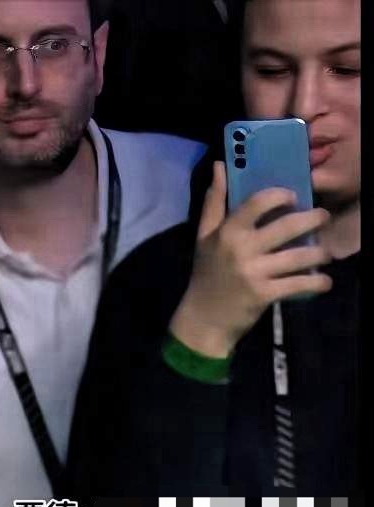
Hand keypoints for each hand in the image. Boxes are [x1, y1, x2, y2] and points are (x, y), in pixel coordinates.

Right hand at [169, 162, 332, 356]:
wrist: (203, 318)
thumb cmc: (206, 273)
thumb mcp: (204, 236)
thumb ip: (214, 201)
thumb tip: (219, 166)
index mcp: (227, 232)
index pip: (257, 203)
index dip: (281, 196)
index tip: (294, 197)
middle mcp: (241, 249)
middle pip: (287, 226)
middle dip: (313, 219)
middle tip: (324, 217)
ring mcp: (254, 272)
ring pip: (299, 256)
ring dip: (320, 253)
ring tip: (326, 252)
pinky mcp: (265, 294)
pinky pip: (299, 285)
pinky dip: (317, 283)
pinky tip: (324, 281)